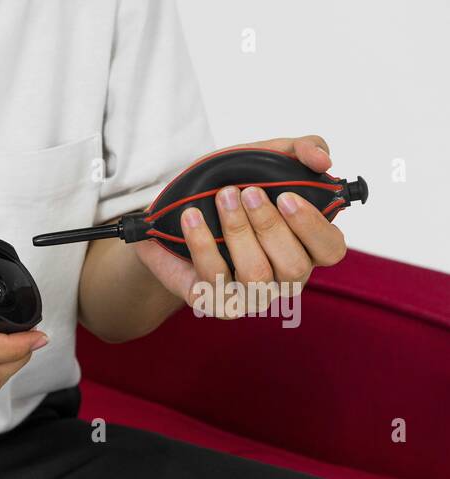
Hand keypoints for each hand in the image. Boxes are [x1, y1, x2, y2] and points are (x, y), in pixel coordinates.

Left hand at [133, 135, 348, 317]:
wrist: (175, 216)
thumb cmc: (233, 187)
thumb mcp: (267, 158)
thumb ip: (303, 149)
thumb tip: (323, 160)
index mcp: (306, 248)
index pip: (331, 250)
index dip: (314, 227)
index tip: (287, 197)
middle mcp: (284, 278)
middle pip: (294, 267)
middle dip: (270, 226)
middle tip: (247, 192)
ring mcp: (251, 296)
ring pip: (257, 276)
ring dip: (239, 232)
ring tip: (223, 197)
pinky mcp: (216, 302)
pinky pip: (213, 279)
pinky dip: (202, 244)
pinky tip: (191, 217)